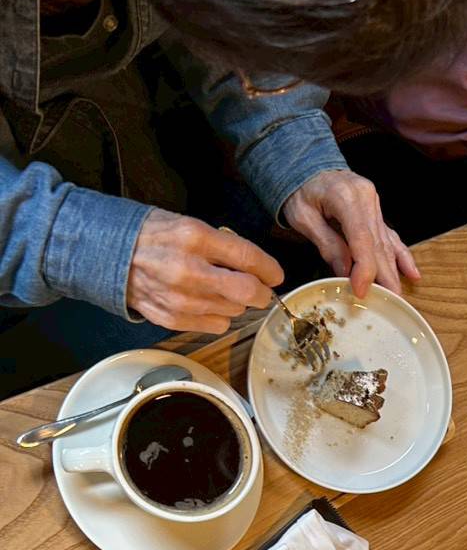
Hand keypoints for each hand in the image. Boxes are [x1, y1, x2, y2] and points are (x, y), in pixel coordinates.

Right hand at [126, 209, 281, 333]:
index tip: (276, 275)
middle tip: (260, 290)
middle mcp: (190, 270)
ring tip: (219, 290)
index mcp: (195, 238)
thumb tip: (256, 268)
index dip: (270, 270)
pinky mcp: (173, 318)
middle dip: (262, 293)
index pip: (249, 259)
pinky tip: (204, 302)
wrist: (107, 254)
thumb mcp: (187, 224)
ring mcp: (181, 298)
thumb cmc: (152, 236)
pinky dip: (217, 315)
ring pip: (234, 311)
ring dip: (236, 303)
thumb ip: (222, 245)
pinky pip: (216, 325)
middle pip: (248, 293)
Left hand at [283, 170, 418, 296]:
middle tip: (390, 302)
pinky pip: (391, 236)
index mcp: (346, 196)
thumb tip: (344, 271)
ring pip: (386, 243)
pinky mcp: (376, 213)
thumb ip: (326, 243)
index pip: (361, 238)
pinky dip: (401, 256)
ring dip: (393, 271)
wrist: (307, 167)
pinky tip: (413, 274)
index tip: (362, 290)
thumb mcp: (303, 217)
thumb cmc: (300, 191)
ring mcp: (374, 205)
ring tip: (398, 295)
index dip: (364, 268)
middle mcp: (366, 198)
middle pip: (378, 243)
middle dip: (384, 275)